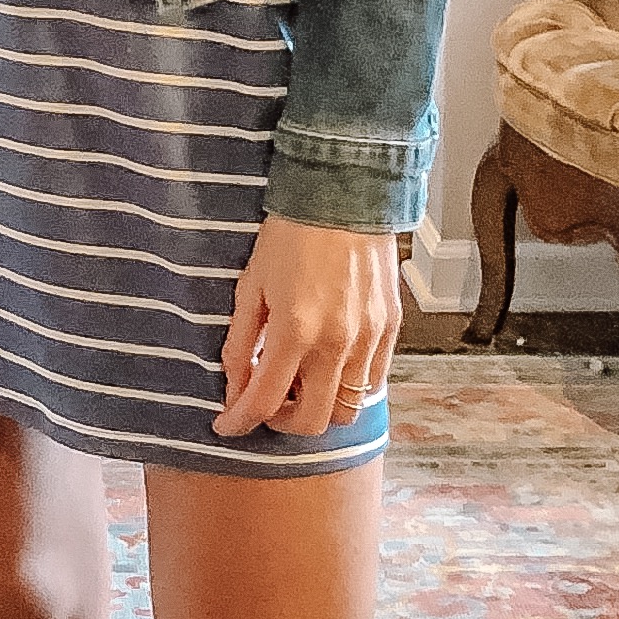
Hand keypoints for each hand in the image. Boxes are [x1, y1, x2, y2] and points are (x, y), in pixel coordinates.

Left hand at [214, 219, 401, 440]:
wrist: (344, 195)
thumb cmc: (292, 235)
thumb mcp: (251, 285)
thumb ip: (240, 341)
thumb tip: (234, 383)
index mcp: (294, 331)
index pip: (264, 401)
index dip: (239, 421)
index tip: (227, 424)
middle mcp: (336, 343)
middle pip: (312, 422)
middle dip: (282, 422)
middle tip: (267, 403)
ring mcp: (369, 339)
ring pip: (346, 409)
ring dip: (318, 407)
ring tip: (300, 382)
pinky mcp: (390, 330)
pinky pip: (372, 382)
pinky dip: (347, 387)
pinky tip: (329, 365)